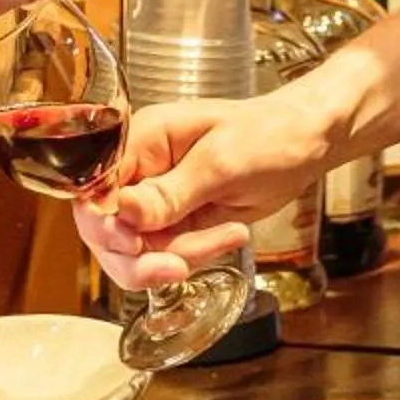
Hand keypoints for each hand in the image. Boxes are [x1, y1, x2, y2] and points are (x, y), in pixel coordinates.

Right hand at [70, 94, 330, 292]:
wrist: (305, 144)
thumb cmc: (269, 134)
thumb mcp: (222, 162)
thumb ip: (170, 192)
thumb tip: (121, 211)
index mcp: (141, 139)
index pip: (94, 188)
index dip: (104, 224)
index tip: (133, 245)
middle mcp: (139, 170)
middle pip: (105, 230)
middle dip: (139, 257)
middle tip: (178, 264)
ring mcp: (154, 198)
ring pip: (133, 252)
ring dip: (177, 256)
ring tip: (225, 237)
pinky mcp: (174, 221)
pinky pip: (165, 254)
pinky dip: (194, 255)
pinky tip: (229, 234)